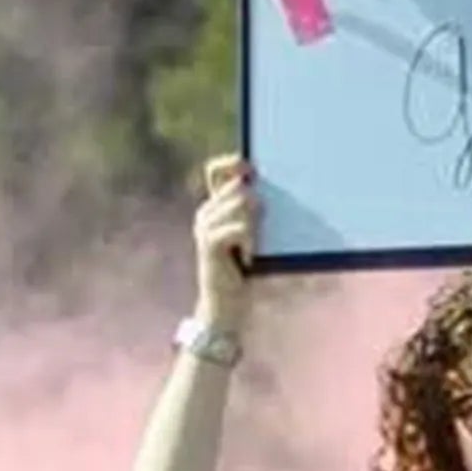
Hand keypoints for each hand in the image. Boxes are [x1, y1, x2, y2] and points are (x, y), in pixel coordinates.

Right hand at [194, 154, 261, 326]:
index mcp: (214, 207)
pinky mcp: (210, 242)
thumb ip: (252, 212)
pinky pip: (241, 226)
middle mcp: (205, 213)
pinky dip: (250, 242)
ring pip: (243, 203)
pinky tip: (245, 259)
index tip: (252, 172)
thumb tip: (267, 190)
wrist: (224, 307)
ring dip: (255, 226)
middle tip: (255, 235)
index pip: (217, 170)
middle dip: (257, 208)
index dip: (234, 163)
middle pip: (240, 187)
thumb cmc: (242, 272)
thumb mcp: (250, 235)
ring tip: (248, 250)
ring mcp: (204, 227)